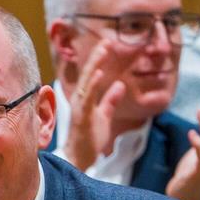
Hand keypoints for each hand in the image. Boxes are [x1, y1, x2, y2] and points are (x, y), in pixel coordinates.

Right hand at [63, 39, 126, 169]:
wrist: (80, 159)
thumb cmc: (89, 139)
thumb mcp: (104, 116)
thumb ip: (110, 101)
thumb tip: (119, 86)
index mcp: (85, 98)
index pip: (93, 74)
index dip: (99, 59)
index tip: (108, 44)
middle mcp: (80, 100)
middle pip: (89, 73)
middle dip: (97, 56)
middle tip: (107, 40)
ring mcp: (80, 107)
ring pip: (87, 81)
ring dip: (95, 64)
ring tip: (104, 49)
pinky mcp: (82, 116)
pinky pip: (87, 97)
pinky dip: (93, 84)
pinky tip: (100, 73)